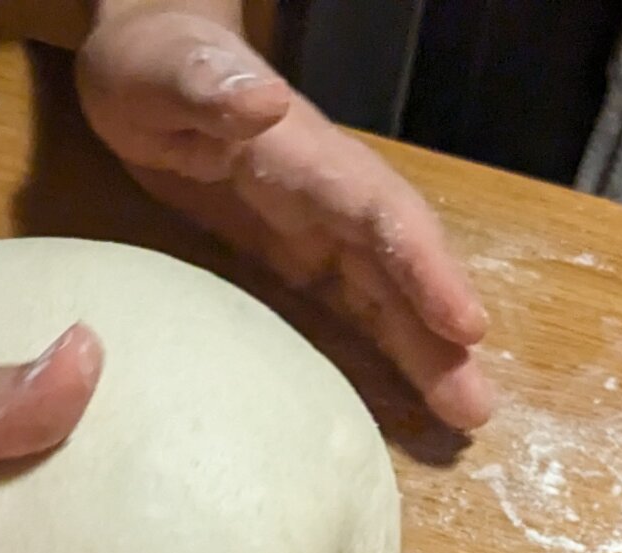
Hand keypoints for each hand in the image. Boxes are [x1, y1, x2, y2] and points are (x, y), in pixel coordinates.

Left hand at [77, 3, 495, 429]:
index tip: (468, 327)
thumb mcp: (169, 71)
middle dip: (440, 337)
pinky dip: (379, 349)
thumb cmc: (152, 66)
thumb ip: (211, 86)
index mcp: (307, 158)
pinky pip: (347, 306)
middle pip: (399, 269)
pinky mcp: (292, 256)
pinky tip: (402, 398)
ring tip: (464, 416)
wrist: (145, 68)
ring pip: (383, 295)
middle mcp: (328, 198)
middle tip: (477, 411)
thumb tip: (264, 101)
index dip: (427, 270)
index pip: (381, 216)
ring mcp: (315, 229)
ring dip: (424, 353)